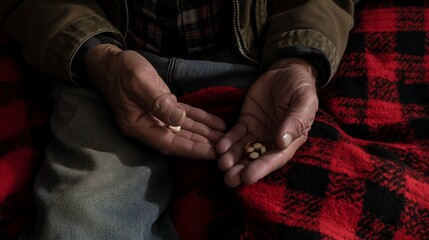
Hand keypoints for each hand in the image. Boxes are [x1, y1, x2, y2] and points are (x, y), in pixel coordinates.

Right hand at [83, 44, 225, 159]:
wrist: (110, 60)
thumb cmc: (122, 71)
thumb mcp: (140, 83)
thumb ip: (159, 103)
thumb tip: (180, 121)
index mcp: (139, 125)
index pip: (169, 143)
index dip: (191, 149)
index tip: (211, 153)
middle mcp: (148, 125)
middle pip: (179, 139)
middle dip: (201, 144)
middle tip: (224, 148)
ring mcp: (155, 117)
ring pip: (183, 128)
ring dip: (203, 132)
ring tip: (224, 137)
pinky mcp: (162, 106)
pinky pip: (183, 115)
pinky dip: (198, 119)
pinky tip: (214, 123)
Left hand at [216, 58, 318, 186]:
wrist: (286, 71)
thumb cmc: (300, 87)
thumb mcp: (304, 101)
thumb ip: (295, 121)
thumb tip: (282, 141)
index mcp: (290, 139)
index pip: (275, 158)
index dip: (261, 168)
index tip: (248, 177)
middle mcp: (273, 140)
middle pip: (257, 159)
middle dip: (242, 170)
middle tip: (229, 179)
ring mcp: (258, 132)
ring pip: (244, 149)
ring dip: (232, 158)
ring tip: (221, 164)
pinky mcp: (246, 122)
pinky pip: (235, 134)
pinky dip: (227, 142)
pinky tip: (219, 147)